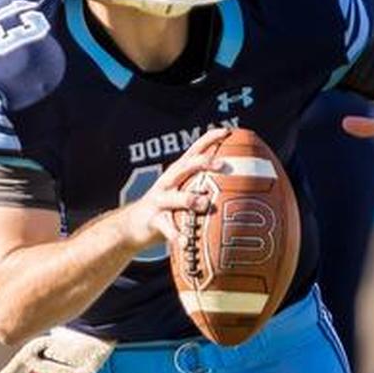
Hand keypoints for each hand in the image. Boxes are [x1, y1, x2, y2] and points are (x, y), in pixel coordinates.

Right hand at [117, 128, 229, 250]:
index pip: (194, 150)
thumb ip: (204, 187)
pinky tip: (185, 242)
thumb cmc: (168, 208)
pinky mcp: (154, 220)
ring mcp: (159, 201)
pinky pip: (166, 227)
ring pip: (175, 197)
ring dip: (190, 199)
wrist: (132, 225)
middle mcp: (168, 182)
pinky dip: (176, 234)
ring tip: (205, 203)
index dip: (209, 139)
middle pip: (185, 167)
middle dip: (203, 163)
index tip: (226, 131)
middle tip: (222, 164)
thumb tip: (241, 188)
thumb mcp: (183, 192)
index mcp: (178, 173)